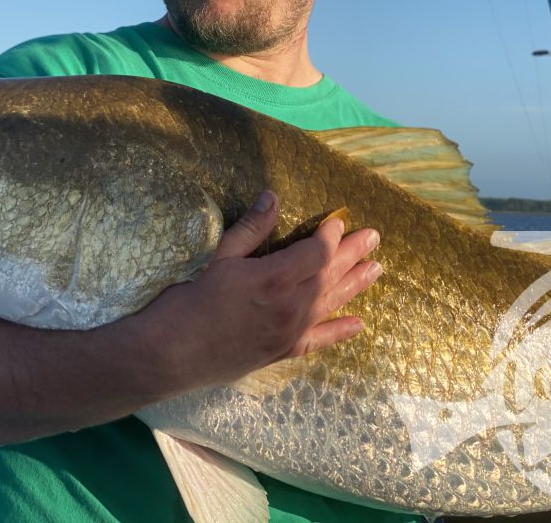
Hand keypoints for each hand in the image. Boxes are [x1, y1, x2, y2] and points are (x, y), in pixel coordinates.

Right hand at [141, 189, 381, 390]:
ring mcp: (291, 331)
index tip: (338, 221)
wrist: (173, 353)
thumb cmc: (191, 300)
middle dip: (354, 253)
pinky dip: (341, 332)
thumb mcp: (219, 257)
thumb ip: (251, 228)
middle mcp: (291, 305)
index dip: (331, 235)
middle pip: (332, 274)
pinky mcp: (284, 351)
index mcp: (275, 277)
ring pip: (332, 303)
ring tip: (377, 270)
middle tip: (374, 237)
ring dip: (356, 285)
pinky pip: (320, 340)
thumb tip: (272, 197)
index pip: (317, 251)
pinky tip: (359, 324)